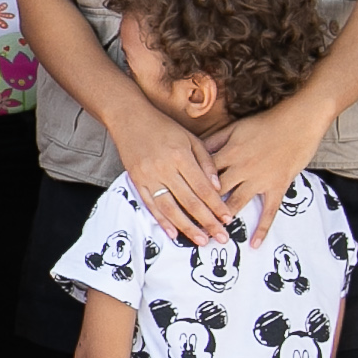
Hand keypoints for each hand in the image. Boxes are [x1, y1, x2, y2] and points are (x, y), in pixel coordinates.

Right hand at [116, 111, 234, 245]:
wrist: (129, 117)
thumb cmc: (163, 127)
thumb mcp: (191, 138)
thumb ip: (206, 161)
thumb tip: (218, 187)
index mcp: (181, 156)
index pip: (203, 187)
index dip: (217, 205)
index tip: (228, 219)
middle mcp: (164, 168)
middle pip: (190, 201)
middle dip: (207, 222)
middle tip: (221, 237)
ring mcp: (148, 176)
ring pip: (170, 208)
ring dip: (187, 227)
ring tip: (201, 240)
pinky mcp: (136, 181)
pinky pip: (150, 205)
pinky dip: (162, 221)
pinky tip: (173, 233)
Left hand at [199, 89, 333, 233]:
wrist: (299, 121)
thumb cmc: (266, 122)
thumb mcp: (234, 127)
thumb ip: (213, 141)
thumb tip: (192, 154)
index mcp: (228, 152)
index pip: (202, 174)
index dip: (188, 188)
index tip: (175, 202)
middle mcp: (241, 168)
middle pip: (215, 193)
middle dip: (201, 210)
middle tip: (188, 226)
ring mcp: (259, 179)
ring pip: (236, 203)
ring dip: (224, 220)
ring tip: (212, 237)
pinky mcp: (277, 186)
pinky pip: (268, 211)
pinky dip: (262, 228)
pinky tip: (254, 244)